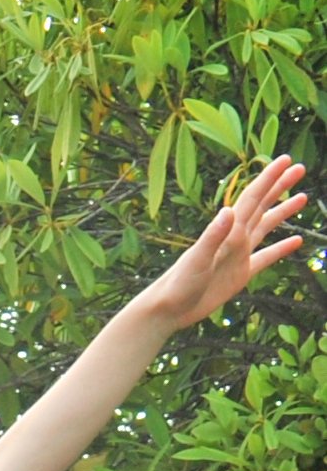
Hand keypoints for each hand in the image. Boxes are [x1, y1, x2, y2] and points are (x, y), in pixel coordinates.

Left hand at [130, 156, 308, 331]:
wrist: (167, 310)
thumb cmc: (177, 284)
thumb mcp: (196, 260)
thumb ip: (213, 236)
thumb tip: (229, 210)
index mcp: (227, 232)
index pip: (252, 198)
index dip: (269, 178)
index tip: (285, 159)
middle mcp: (234, 239)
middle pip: (262, 206)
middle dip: (280, 186)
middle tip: (300, 168)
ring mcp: (238, 256)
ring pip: (266, 227)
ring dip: (282, 212)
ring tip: (302, 197)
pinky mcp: (240, 274)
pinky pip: (266, 257)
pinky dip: (281, 248)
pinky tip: (296, 241)